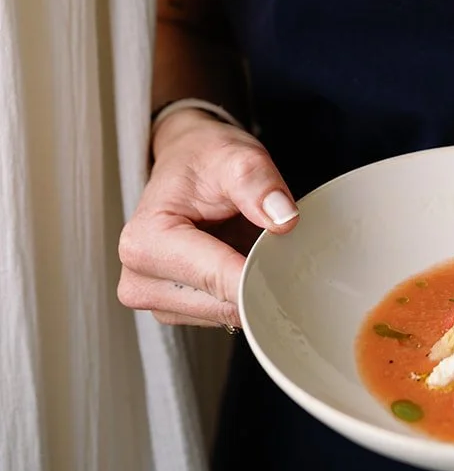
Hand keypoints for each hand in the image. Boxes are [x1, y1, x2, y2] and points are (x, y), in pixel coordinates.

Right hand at [117, 109, 299, 329]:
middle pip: (221, 306)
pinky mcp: (173, 308)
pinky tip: (241, 259)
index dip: (261, 273)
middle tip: (277, 243)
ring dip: (249, 286)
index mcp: (146, 242)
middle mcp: (139, 279)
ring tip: (250, 243)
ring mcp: (154, 299)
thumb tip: (284, 220)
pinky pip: (222, 314)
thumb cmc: (204, 158)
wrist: (187, 161)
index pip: (217, 279)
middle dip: (257, 279)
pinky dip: (241, 292)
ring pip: (225, 315)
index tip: (296, 265)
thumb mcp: (235, 155)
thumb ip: (259, 184)